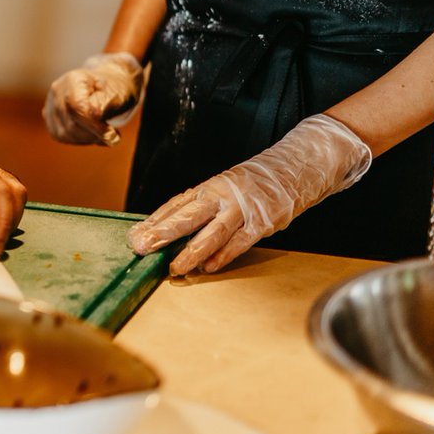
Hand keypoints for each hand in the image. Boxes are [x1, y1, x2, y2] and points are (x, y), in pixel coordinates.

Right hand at [43, 52, 143, 145]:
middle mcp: (57, 91)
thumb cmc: (111, 89)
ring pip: (65, 133)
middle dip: (94, 133)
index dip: (93, 123)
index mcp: (73, 79)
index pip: (77, 106)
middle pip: (71, 122)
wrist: (102, 87)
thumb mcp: (115, 92)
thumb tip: (94, 115)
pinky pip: (61, 136)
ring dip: (88, 138)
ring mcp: (50, 105)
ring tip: (103, 133)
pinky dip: (79, 139)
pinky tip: (92, 134)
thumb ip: (105, 102)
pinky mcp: (49, 119)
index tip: (112, 134)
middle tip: (113, 136)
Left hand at [127, 114, 371, 275]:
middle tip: (142, 246)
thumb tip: (171, 228)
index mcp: (210, 186)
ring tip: (174, 267)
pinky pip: (241, 241)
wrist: (297, 166)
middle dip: (163, 232)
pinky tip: (209, 266)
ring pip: (213, 231)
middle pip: (187, 215)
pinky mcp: (264, 221)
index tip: (136, 234)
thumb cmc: (256, 182)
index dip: (155, 221)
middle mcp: (223, 195)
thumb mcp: (225, 189)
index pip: (176, 205)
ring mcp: (243, 208)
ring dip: (191, 251)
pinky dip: (224, 255)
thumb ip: (202, 208)